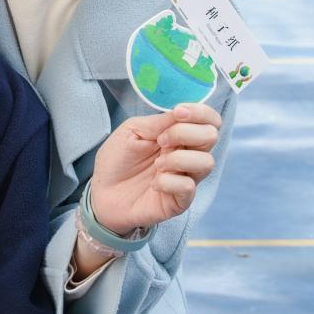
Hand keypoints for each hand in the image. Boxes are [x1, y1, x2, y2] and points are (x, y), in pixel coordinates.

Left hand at [88, 103, 221, 234]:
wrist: (101, 192)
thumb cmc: (116, 160)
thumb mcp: (132, 131)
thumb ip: (158, 122)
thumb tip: (181, 112)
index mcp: (179, 134)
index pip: (209, 120)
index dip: (200, 112)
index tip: (178, 112)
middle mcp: (187, 154)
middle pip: (212, 136)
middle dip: (185, 133)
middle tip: (160, 140)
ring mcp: (185, 178)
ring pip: (207, 163)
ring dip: (179, 159)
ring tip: (157, 164)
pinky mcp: (179, 201)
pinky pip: (188, 187)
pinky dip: (170, 182)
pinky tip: (154, 184)